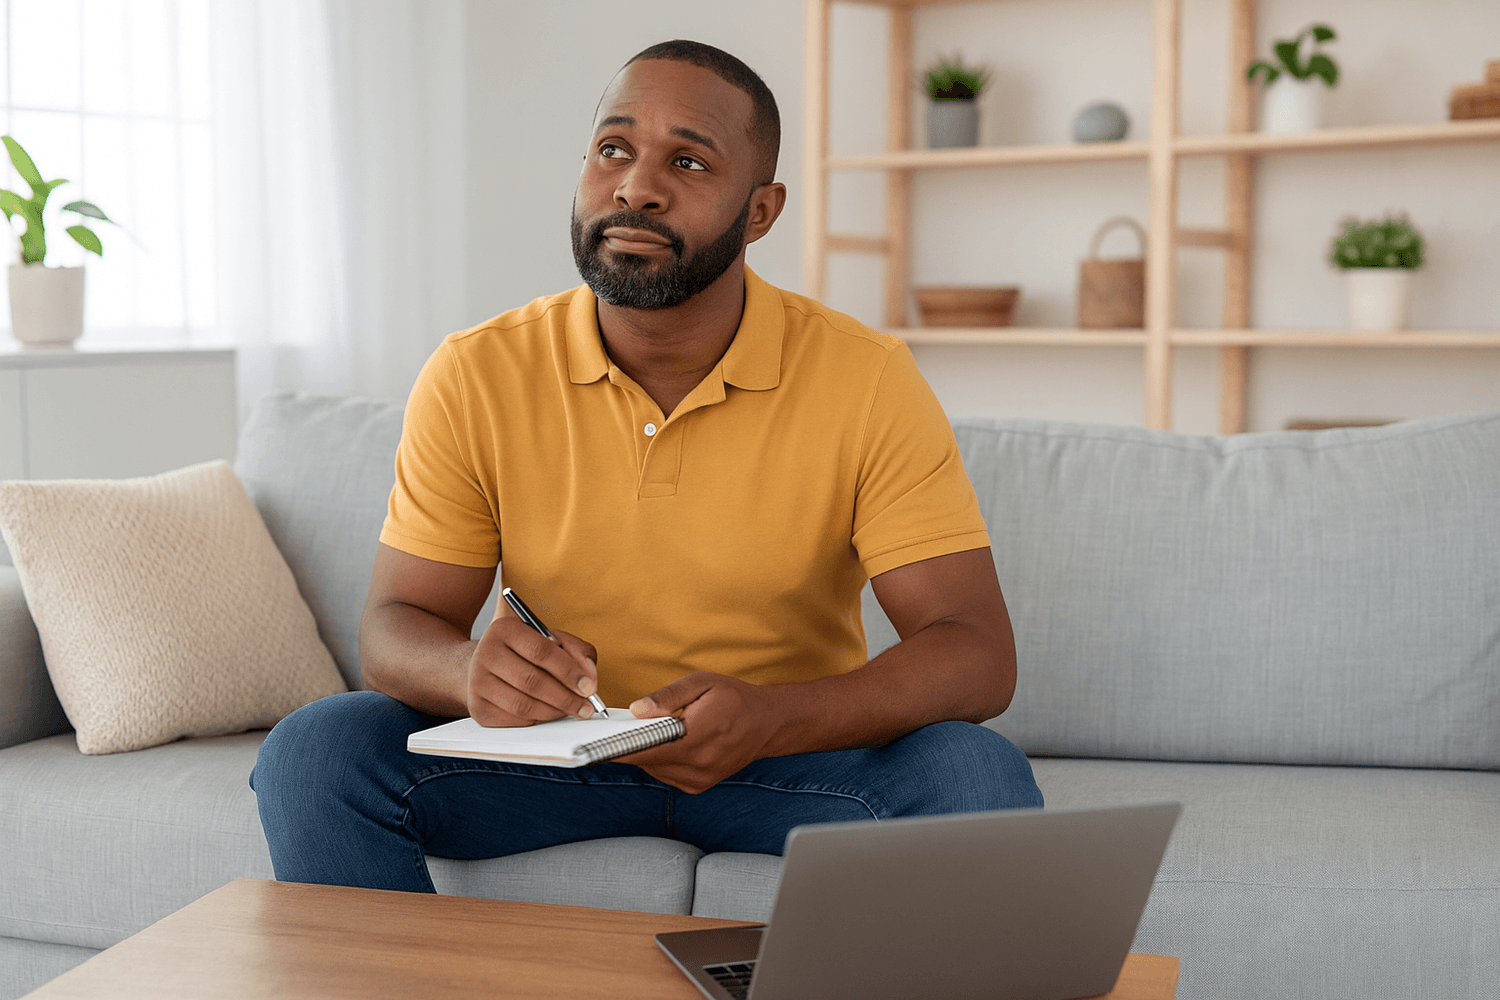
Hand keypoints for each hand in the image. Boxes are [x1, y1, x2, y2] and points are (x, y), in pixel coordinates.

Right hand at [467, 617, 599, 726]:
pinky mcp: (477, 707)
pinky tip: (547, 713)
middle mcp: (486, 653)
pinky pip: (514, 720)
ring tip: (570, 710)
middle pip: (531, 681)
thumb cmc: (524, 652)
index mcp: (504, 629)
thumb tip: (590, 677)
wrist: (484, 664)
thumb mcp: (550, 640)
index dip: (568, 671)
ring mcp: (477, 682)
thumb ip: (577, 651)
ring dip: (553, 712)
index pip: (540, 651)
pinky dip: (537, 720)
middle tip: (586, 707)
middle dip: (565, 698)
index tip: (588, 687)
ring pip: (522, 705)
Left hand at [617, 673, 780, 793]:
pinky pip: (667, 775)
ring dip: (650, 753)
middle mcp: (698, 764)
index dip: (619, 749)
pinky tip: (673, 744)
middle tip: (628, 727)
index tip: (597, 745)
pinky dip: (663, 761)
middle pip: (647, 761)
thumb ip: (667, 698)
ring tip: (659, 732)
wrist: (768, 724)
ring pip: (655, 770)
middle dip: (634, 745)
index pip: (647, 750)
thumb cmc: (736, 699)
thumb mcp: (701, 684)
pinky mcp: (699, 786)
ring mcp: (699, 779)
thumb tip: (637, 710)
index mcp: (697, 737)